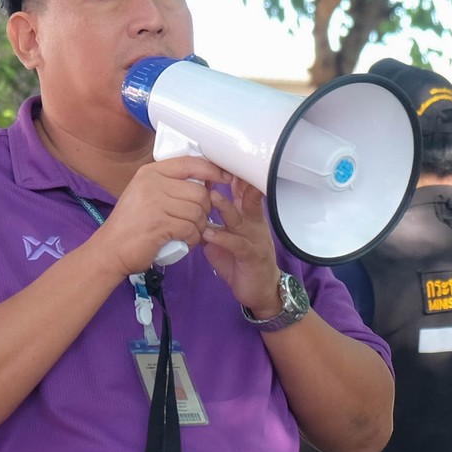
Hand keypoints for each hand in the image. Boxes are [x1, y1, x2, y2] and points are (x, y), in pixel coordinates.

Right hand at [88, 157, 217, 275]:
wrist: (110, 250)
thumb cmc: (131, 224)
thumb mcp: (145, 194)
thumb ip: (170, 185)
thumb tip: (206, 182)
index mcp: (150, 172)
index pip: (189, 163)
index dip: (212, 170)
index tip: (224, 178)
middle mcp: (152, 183)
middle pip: (199, 191)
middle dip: (205, 208)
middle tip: (198, 220)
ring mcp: (155, 204)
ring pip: (198, 211)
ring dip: (200, 225)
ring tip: (191, 232)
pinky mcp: (160, 225)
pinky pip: (191, 229)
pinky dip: (194, 238)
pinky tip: (187, 241)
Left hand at [201, 173, 283, 315]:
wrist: (260, 292)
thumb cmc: (241, 263)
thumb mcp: (226, 239)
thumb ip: (213, 223)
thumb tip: (192, 209)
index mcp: (249, 217)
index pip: (243, 191)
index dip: (233, 175)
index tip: (219, 160)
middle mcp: (254, 224)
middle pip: (247, 197)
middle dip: (234, 182)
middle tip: (219, 168)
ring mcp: (254, 239)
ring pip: (240, 218)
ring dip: (225, 206)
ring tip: (211, 196)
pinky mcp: (251, 256)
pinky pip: (236, 244)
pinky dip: (222, 237)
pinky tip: (208, 233)